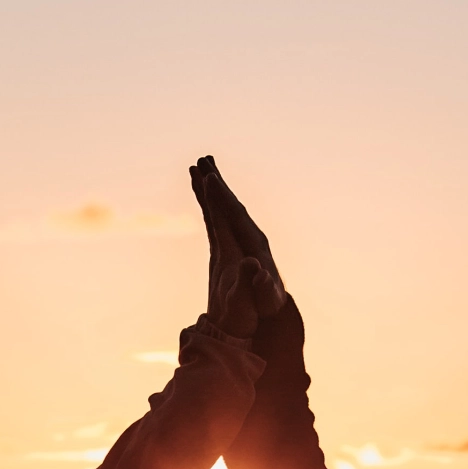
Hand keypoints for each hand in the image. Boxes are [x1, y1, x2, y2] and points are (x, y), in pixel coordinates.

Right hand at [191, 158, 284, 338]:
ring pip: (224, 206)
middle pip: (231, 203)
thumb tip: (256, 269)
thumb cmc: (266, 305)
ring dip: (212, 186)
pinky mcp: (233, 241)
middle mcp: (249, 234)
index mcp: (255, 244)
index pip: (236, 215)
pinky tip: (201, 190)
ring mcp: (241, 236)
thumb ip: (261, 285)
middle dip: (217, 183)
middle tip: (203, 159)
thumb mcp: (265, 299)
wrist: (268, 308)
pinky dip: (209, 201)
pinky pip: (218, 215)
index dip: (223, 197)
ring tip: (199, 165)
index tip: (210, 179)